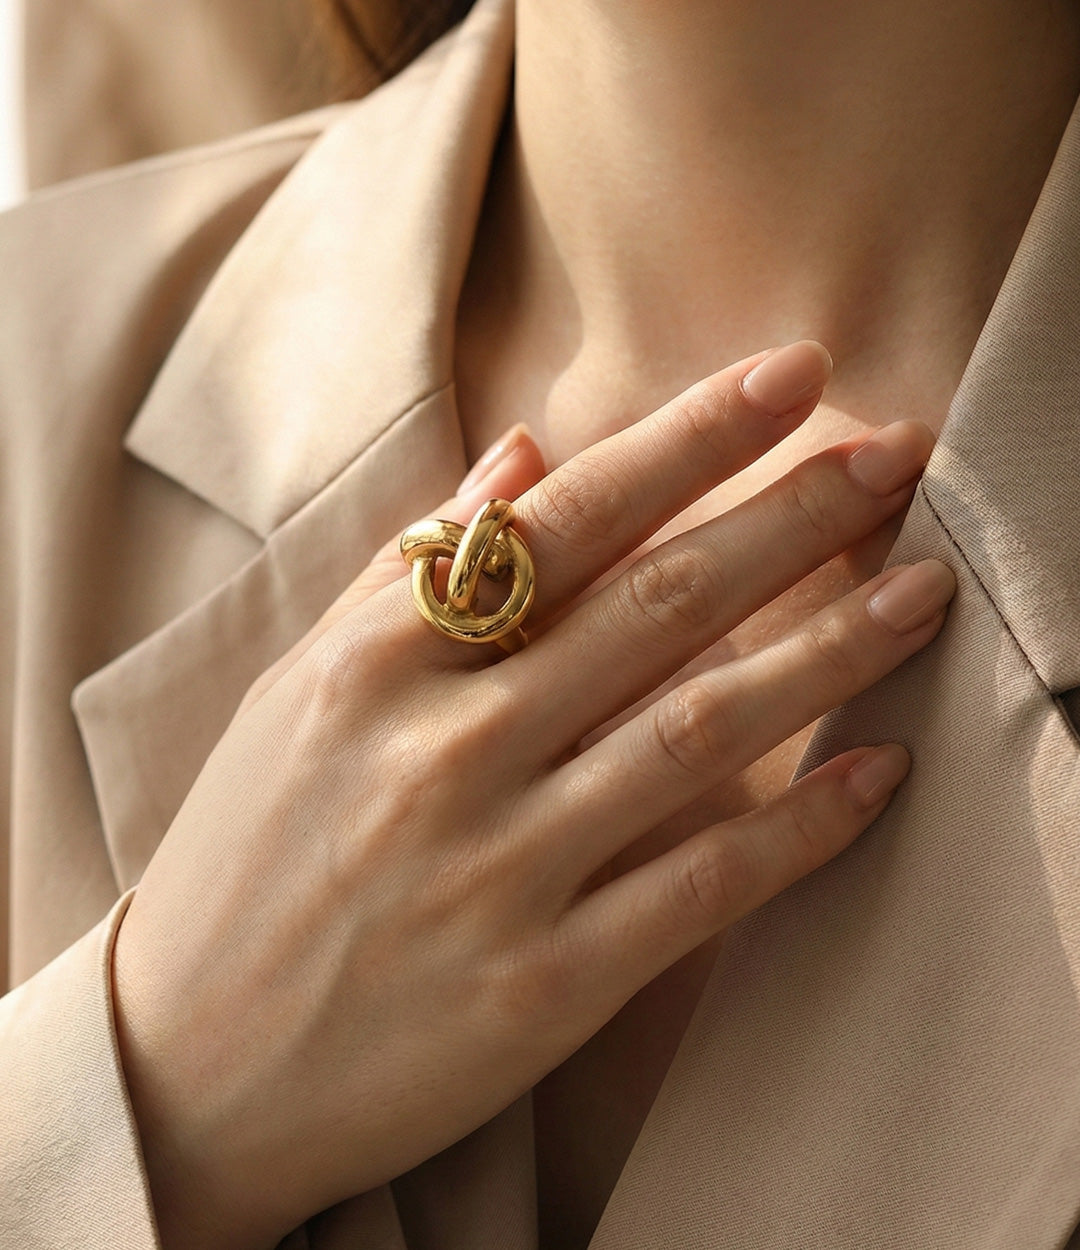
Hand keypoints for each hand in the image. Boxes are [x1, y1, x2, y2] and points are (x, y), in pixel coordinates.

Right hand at [112, 340, 953, 1249]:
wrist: (191, 1067)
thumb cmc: (243, 859)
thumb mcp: (298, 693)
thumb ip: (410, 571)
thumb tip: (526, 457)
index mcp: (372, 665)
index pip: (563, 522)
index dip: (690, 439)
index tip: (792, 377)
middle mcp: (441, 752)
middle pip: (653, 606)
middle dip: (790, 516)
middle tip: (898, 450)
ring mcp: (497, 870)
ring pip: (699, 732)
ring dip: (828, 651)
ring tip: (922, 591)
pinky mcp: (544, 985)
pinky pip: (701, 886)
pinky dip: (802, 829)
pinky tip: (879, 773)